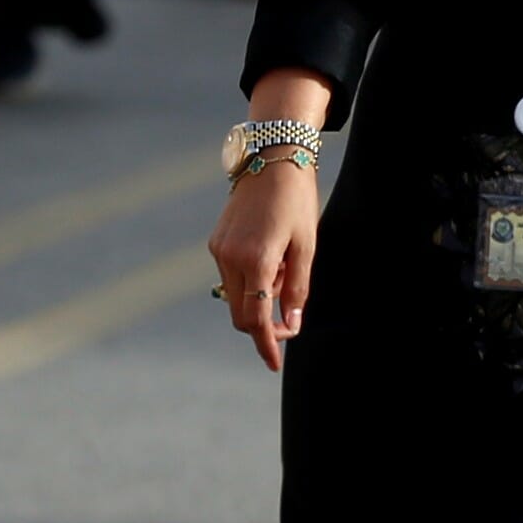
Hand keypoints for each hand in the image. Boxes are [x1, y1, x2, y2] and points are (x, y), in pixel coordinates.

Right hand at [207, 162, 319, 373]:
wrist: (271, 160)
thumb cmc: (297, 201)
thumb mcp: (306, 246)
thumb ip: (298, 287)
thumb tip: (291, 322)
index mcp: (256, 261)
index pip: (255, 318)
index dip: (266, 343)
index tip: (275, 363)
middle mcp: (229, 258)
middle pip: (240, 312)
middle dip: (263, 323)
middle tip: (290, 319)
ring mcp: (218, 250)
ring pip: (236, 295)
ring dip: (260, 297)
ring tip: (289, 267)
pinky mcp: (216, 242)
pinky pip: (232, 276)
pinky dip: (252, 280)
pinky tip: (274, 258)